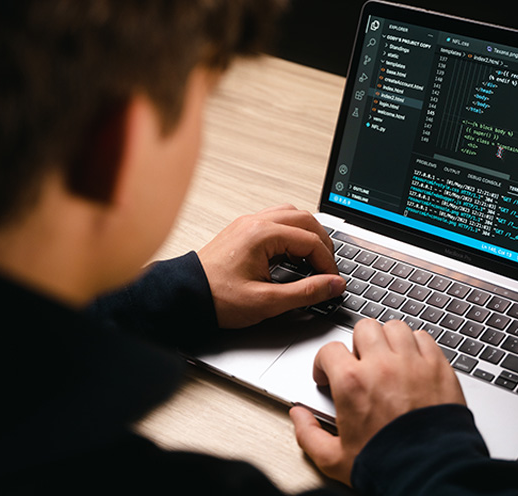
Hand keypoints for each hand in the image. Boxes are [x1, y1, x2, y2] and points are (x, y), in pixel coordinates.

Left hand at [197, 204, 345, 328]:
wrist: (185, 295)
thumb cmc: (217, 298)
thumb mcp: (267, 301)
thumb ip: (305, 292)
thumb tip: (333, 285)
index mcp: (262, 235)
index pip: (310, 240)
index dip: (327, 262)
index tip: (332, 280)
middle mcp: (255, 222)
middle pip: (305, 219)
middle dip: (322, 243)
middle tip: (329, 267)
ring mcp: (247, 223)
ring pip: (291, 214)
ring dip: (307, 233)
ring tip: (314, 258)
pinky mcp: (242, 230)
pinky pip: (276, 219)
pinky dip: (291, 232)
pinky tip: (292, 252)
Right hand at [290, 320, 465, 484]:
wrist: (432, 475)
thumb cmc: (388, 467)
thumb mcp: (334, 459)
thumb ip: (309, 434)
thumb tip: (298, 416)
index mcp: (352, 383)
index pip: (330, 350)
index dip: (325, 362)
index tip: (329, 373)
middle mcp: (381, 365)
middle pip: (364, 328)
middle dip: (358, 344)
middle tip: (361, 363)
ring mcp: (412, 363)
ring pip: (394, 327)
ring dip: (388, 340)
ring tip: (388, 359)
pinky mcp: (438, 367)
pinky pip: (423, 338)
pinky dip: (416, 345)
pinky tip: (413, 362)